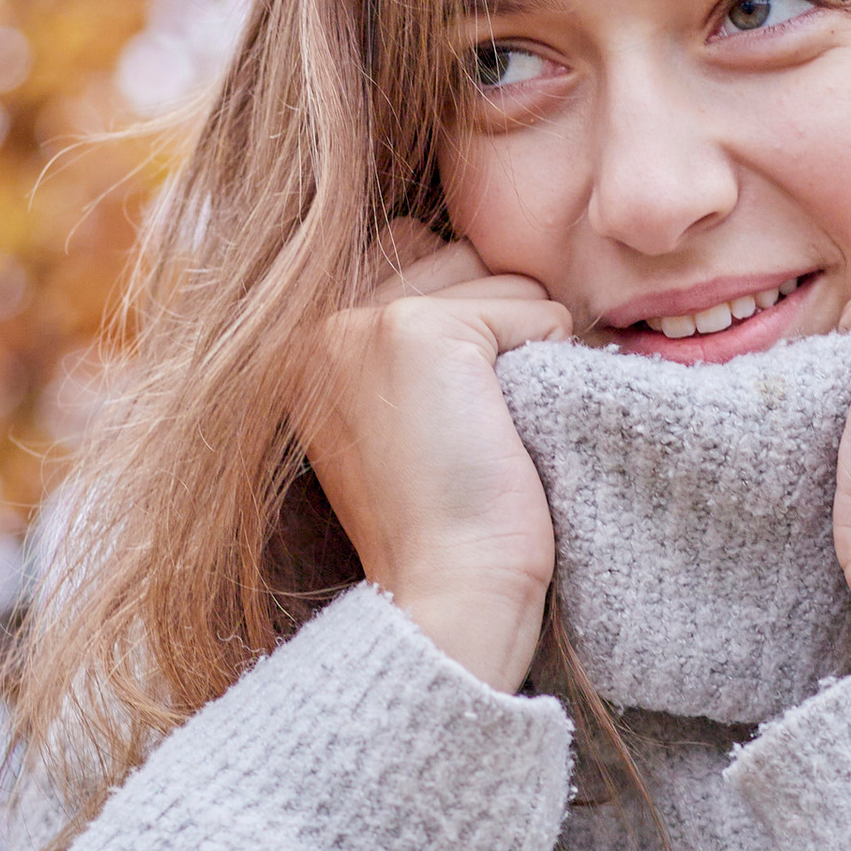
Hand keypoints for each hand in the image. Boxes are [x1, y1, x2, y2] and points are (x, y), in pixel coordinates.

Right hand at [306, 226, 573, 688]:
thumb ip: (413, 343)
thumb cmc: (447, 531)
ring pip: (500, 276)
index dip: (468, 320)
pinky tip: (509, 432)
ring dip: (525, 343)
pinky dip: (549, 362)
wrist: (449, 596)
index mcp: (302, 346)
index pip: (413, 254)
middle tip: (478, 425)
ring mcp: (361, 321)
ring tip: (492, 429)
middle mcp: (316, 322)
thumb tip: (488, 269)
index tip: (459, 415)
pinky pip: (535, 309)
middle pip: (458, 254)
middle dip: (496, 322)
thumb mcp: (405, 423)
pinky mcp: (418, 329)